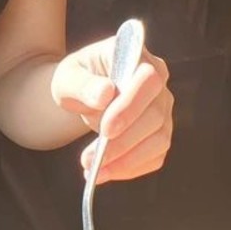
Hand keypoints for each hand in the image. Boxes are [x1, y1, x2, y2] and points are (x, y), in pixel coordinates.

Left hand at [51, 37, 172, 183]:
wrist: (83, 93)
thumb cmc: (77, 79)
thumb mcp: (68, 76)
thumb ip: (82, 84)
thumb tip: (103, 95)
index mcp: (137, 56)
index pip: (148, 79)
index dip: (130, 106)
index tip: (106, 130)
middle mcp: (158, 82)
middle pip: (155, 114)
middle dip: (123, 141)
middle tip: (91, 159)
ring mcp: (163, 108)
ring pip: (158, 138)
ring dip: (127, 160)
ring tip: (95, 172)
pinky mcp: (160, 132)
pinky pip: (155, 155)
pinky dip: (132, 168)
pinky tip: (107, 173)